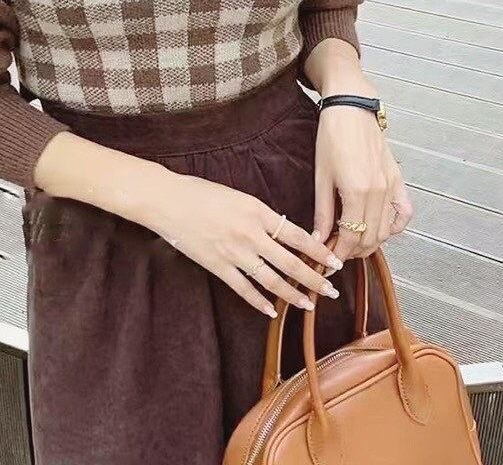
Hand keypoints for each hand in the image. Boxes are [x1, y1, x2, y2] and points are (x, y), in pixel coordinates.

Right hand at [133, 169, 343, 317]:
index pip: (297, 235)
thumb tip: (280, 229)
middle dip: (314, 278)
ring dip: (292, 294)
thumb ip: (260, 214)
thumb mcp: (239, 196)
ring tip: (308, 304)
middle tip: (332, 290)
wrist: (168, 201)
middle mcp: (250, 234)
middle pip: (290, 262)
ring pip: (271, 279)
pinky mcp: (217, 266)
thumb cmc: (200, 192)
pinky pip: (243, 288)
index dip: (318, 250)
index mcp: (257, 211)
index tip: (334, 260)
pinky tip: (271, 310)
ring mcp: (234, 253)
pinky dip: (259, 301)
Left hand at [313, 87, 412, 261]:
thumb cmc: (331, 136)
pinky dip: (395, 227)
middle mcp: (379, 192)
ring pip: (387, 230)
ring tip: (351, 243)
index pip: (351, 238)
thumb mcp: (321, 177)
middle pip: (370, 239)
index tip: (325, 260)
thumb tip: (318, 240)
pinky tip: (380, 229)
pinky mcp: (398, 179)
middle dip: (352, 252)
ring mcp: (392, 186)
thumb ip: (323, 212)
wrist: (351, 108)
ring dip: (370, 242)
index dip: (338, 253)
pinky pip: (404, 213)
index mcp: (357, 191)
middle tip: (334, 253)